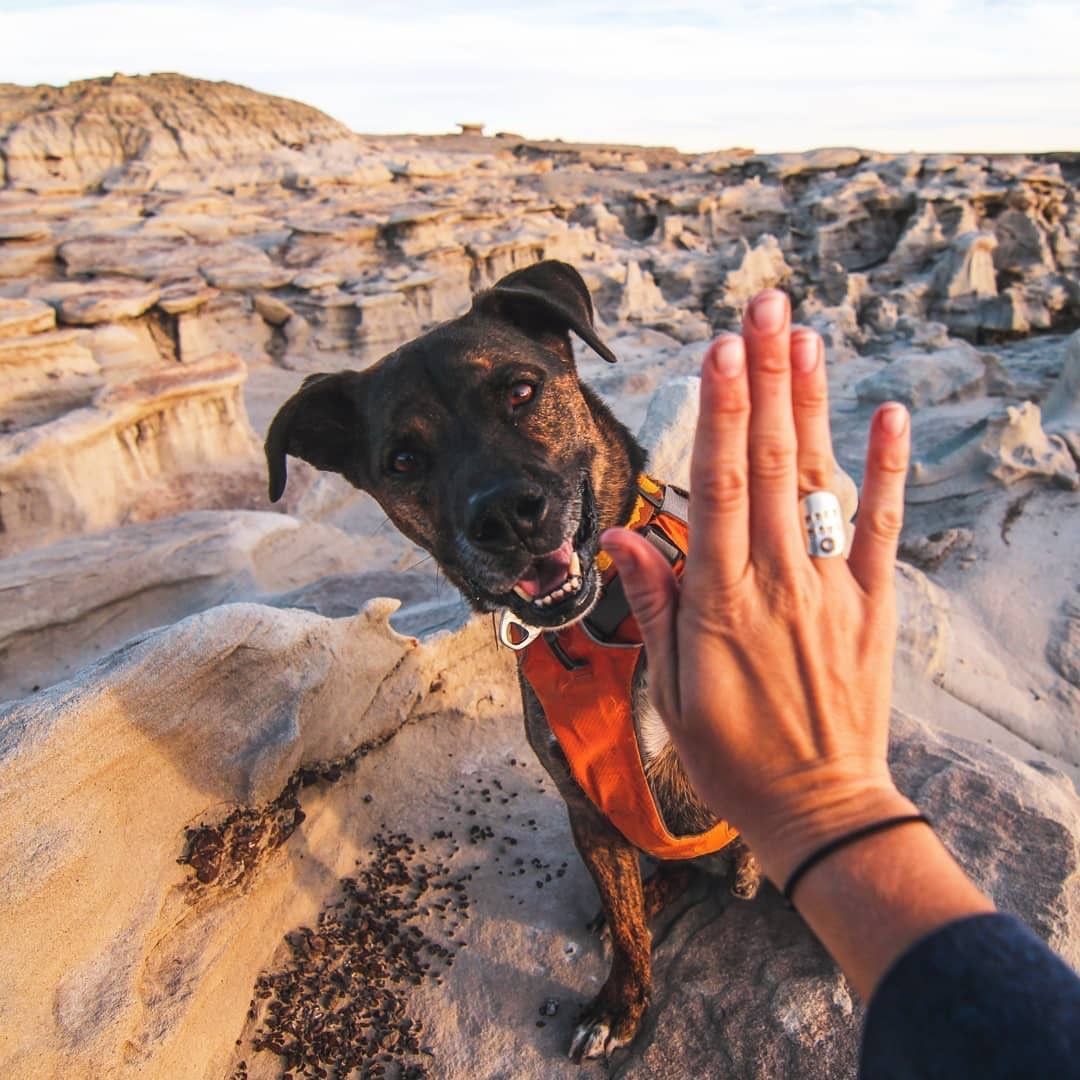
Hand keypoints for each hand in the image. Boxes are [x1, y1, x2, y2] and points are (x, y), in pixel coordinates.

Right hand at [602, 290, 915, 885]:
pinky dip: (887, 471)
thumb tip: (620, 534)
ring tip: (805, 336)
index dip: (721, 413)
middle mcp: (777, 581)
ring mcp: (831, 590)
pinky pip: (881, 529)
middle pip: (773, 464)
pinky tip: (888, 414)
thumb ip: (651, 602)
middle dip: (766, 378)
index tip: (719, 351)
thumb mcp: (669, 687)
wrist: (818, 809)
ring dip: (814, 406)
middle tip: (763, 306)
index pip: (720, 487)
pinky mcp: (872, 606)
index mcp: (720, 601)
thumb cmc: (732, 753)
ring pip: (822, 483)